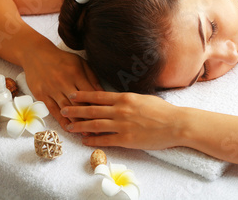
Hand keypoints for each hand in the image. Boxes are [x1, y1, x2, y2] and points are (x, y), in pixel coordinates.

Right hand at [22, 45, 100, 128]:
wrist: (36, 54)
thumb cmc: (62, 59)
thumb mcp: (80, 63)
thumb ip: (92, 78)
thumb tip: (103, 93)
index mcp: (76, 73)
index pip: (90, 94)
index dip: (99, 106)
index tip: (107, 117)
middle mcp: (64, 82)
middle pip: (79, 104)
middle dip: (89, 118)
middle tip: (99, 131)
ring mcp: (52, 89)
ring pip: (66, 109)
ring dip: (77, 123)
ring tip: (86, 134)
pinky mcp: (41, 95)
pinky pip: (53, 110)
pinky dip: (61, 120)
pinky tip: (69, 128)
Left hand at [61, 91, 182, 149]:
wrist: (175, 124)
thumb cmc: (163, 110)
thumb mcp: (144, 98)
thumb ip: (129, 99)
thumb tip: (119, 99)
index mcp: (125, 98)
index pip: (99, 96)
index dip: (83, 96)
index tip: (72, 95)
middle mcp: (120, 110)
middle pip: (92, 110)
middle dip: (76, 110)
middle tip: (63, 110)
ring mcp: (122, 125)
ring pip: (95, 125)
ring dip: (80, 126)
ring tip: (69, 126)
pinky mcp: (126, 139)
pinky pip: (105, 140)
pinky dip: (93, 141)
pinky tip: (85, 141)